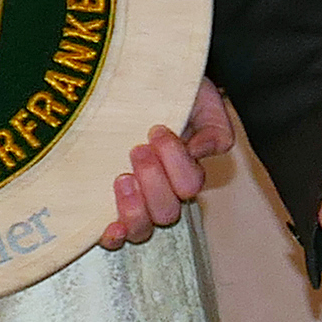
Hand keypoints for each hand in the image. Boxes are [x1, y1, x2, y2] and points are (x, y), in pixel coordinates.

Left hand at [100, 78, 234, 247]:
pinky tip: (109, 226)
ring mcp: (137, 203)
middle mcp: (164, 191)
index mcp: (186, 169)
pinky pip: (116, 238)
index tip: (156, 129)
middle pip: (168, 211)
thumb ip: (214, 126)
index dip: (175, 162)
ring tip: (122, 178)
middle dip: (153, 180)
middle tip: (137, 149)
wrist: (133, 83)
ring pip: (144, 228)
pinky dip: (114, 237)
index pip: (189, 184)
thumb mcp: (200, 98)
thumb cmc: (166, 92)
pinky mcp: (108, 208)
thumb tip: (202, 150)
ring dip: (134, 208)